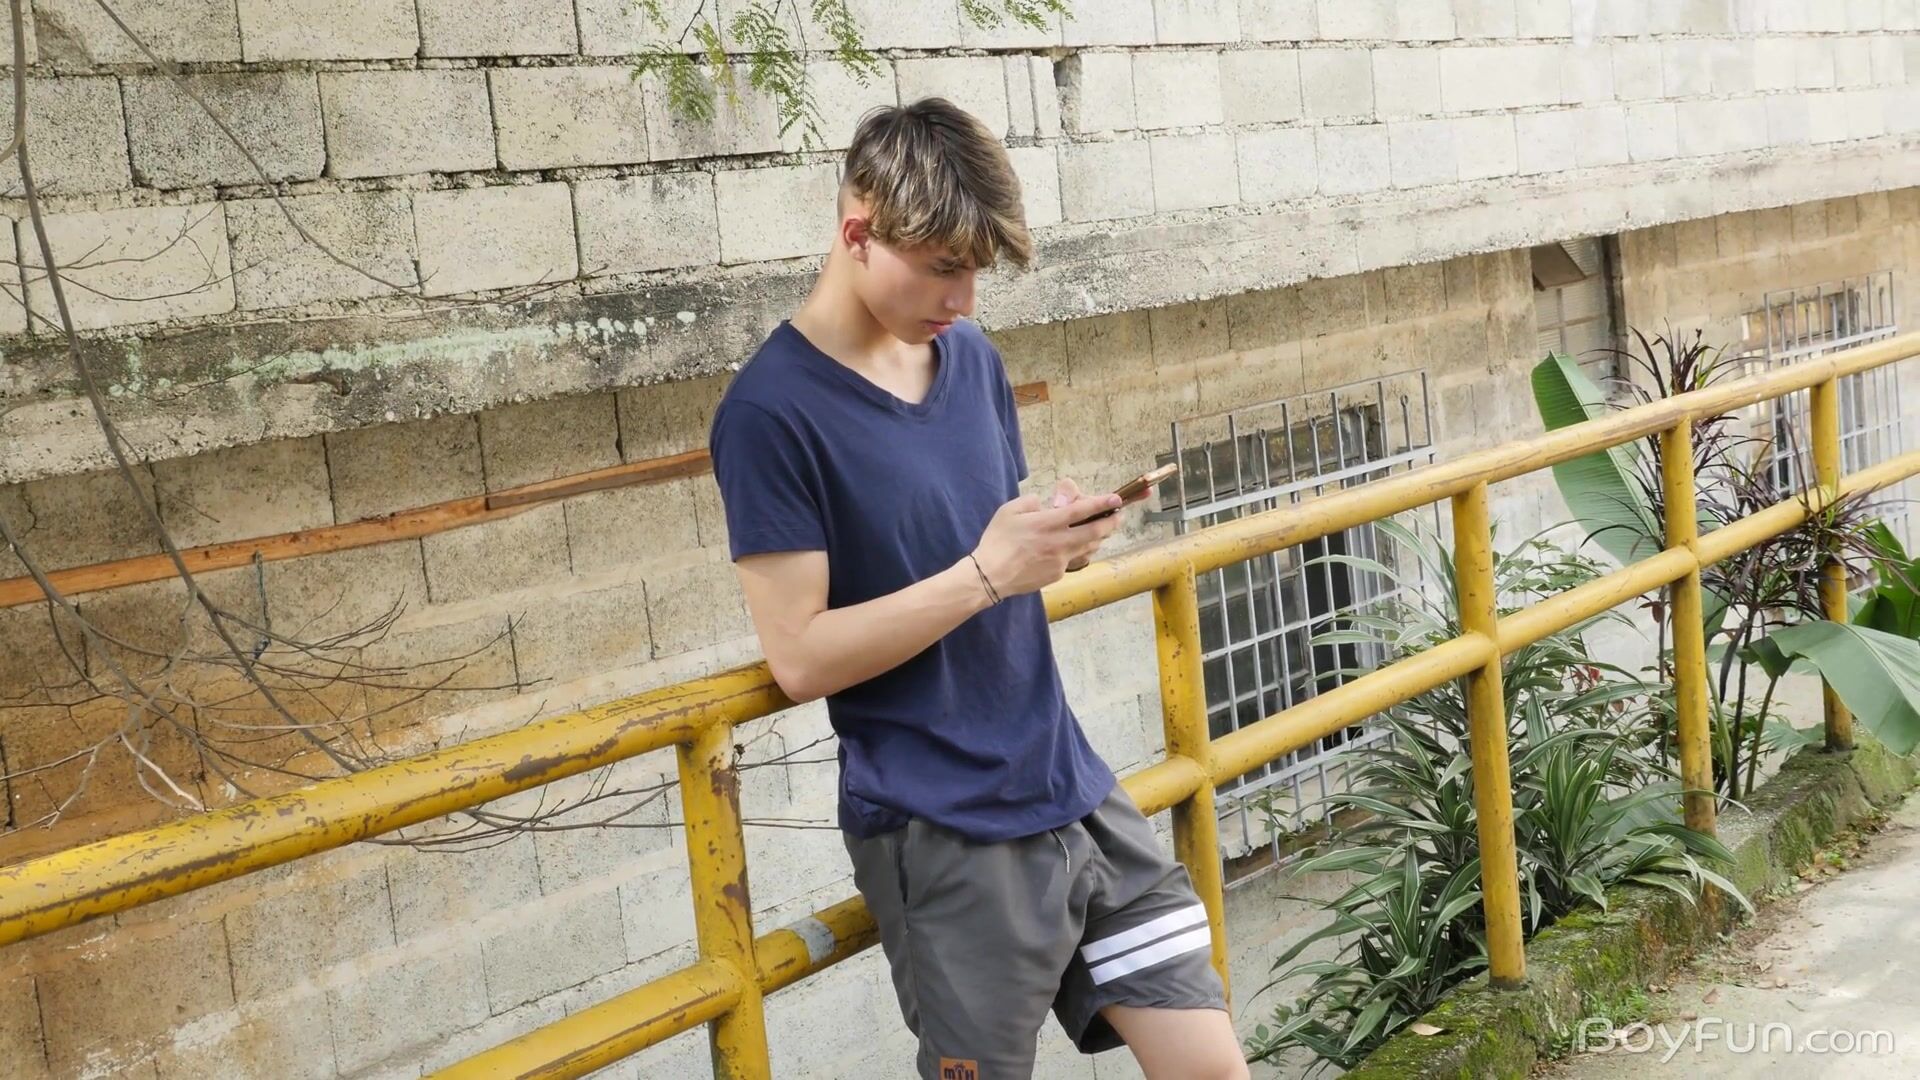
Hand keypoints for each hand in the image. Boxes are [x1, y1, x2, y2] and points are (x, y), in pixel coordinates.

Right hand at [971, 478, 1122, 598]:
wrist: (990, 577)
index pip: (1082, 511)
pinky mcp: (1057, 574)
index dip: (1102, 504)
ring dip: (1099, 538)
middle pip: (1095, 531)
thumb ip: (1031, 502)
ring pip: (1089, 547)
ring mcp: (1061, 560)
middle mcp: (1059, 542)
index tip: (1116, 499)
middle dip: (1112, 522)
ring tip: (1103, 531)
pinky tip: (1080, 548)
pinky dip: (1081, 552)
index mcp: (1048, 523)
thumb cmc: (997, 541)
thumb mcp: (1009, 511)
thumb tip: (1044, 504)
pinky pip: (1075, 560)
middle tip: (1119, 516)